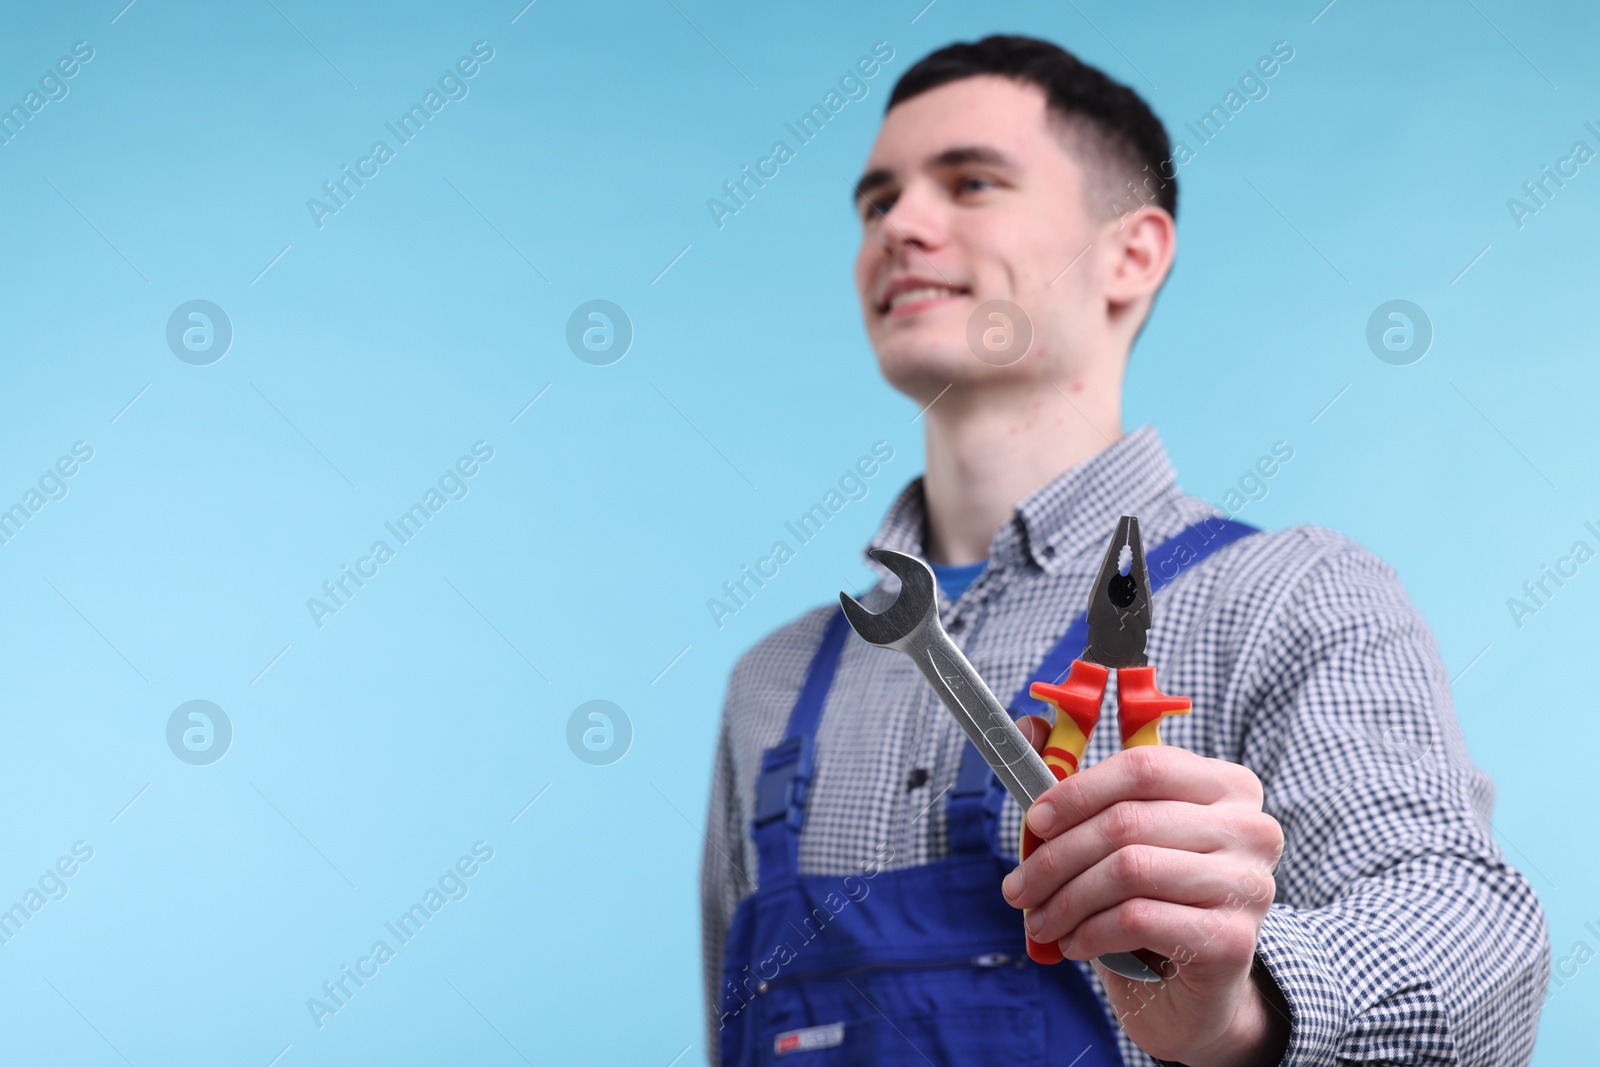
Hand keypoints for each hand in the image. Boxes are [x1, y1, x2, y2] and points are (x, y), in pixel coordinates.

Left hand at [1001, 717, 1290, 1066]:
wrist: (1196, 991)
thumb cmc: (1153, 899)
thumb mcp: (1119, 837)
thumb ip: (1079, 782)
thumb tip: (1030, 724)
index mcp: (1227, 786)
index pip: (1143, 767)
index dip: (1078, 791)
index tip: (1034, 820)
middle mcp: (1250, 828)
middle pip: (1128, 822)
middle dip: (1057, 857)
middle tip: (1018, 887)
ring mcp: (1249, 884)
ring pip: (1129, 870)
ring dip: (1067, 900)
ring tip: (1042, 921)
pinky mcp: (1234, 939)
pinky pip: (1140, 919)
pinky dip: (1091, 932)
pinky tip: (1076, 943)